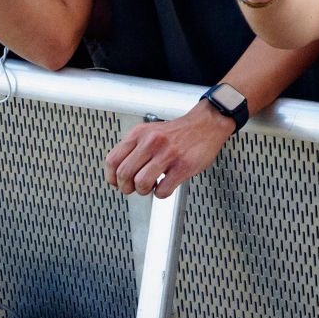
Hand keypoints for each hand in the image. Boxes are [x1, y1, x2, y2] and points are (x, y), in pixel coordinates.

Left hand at [104, 103, 234, 197]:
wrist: (206, 124)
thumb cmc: (179, 131)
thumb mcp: (150, 131)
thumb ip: (134, 148)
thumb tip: (119, 173)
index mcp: (140, 134)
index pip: (112, 161)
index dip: (112, 178)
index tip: (117, 183)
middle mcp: (151, 142)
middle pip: (124, 175)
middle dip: (126, 188)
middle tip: (134, 188)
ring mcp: (167, 154)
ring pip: (141, 184)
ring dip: (144, 191)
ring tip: (151, 187)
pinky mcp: (183, 166)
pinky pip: (162, 190)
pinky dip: (161, 193)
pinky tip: (165, 185)